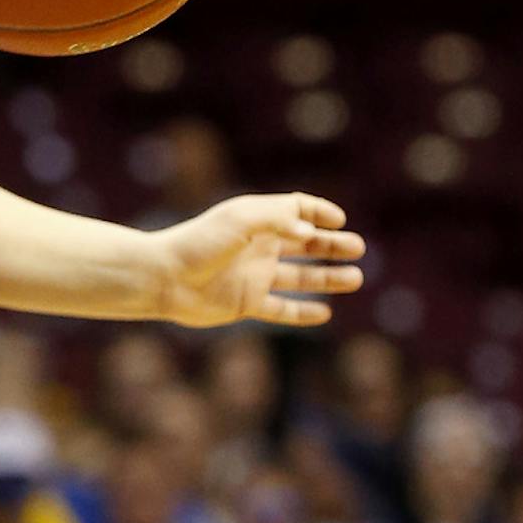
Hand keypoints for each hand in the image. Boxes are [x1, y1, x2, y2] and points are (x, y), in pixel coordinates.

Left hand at [149, 192, 364, 329]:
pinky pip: (281, 309)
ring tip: (356, 279)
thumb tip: (311, 234)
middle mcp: (258, 247)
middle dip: (332, 245)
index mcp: (257, 220)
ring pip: (300, 277)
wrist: (165, 277)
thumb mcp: (241, 219)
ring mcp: (254, 276)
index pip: (296, 210)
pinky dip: (302, 311)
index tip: (338, 220)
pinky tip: (325, 312)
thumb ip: (279, 220)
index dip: (319, 212)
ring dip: (328, 278)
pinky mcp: (246, 304)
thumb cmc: (200, 242)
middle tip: (358, 249)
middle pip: (305, 244)